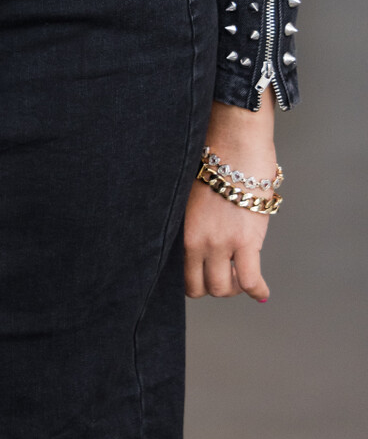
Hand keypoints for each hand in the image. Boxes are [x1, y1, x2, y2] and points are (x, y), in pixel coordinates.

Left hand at [183, 93, 277, 303]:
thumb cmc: (213, 163)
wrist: (234, 145)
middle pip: (199, 287)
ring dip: (234, 288)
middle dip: (212, 287)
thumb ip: (189, 220)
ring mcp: (220, 243)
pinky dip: (257, 291)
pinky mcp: (245, 241)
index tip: (203, 277)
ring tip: (241, 278)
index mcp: (180, 229)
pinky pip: (251, 280)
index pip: (179, 273)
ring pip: (223, 288)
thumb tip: (195, 235)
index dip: (193, 281)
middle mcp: (196, 240)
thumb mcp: (188, 196)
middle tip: (225, 276)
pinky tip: (260, 293)